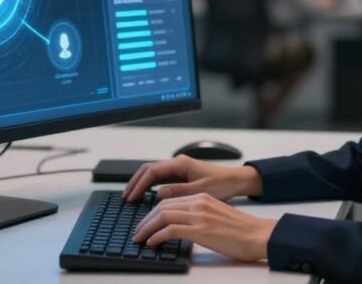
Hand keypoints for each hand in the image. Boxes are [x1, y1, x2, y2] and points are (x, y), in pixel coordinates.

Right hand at [123, 155, 261, 202]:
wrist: (236, 180)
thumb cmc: (221, 183)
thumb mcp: (200, 191)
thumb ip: (179, 191)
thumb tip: (158, 193)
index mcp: (180, 164)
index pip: (152, 171)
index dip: (139, 184)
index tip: (131, 197)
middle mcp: (177, 163)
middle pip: (149, 170)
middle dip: (135, 182)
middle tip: (125, 197)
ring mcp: (178, 169)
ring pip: (153, 174)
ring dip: (141, 184)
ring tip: (132, 197)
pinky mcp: (181, 175)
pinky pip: (161, 179)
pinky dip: (150, 186)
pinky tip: (146, 196)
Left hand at [132, 192, 276, 261]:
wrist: (258, 235)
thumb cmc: (241, 230)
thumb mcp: (216, 215)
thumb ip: (199, 215)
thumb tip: (182, 226)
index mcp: (202, 197)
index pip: (170, 200)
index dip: (153, 212)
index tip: (146, 222)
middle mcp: (199, 202)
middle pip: (162, 206)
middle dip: (146, 219)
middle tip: (138, 231)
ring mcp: (199, 215)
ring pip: (163, 216)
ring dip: (147, 228)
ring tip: (140, 238)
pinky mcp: (201, 230)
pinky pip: (170, 229)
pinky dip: (157, 236)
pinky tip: (152, 243)